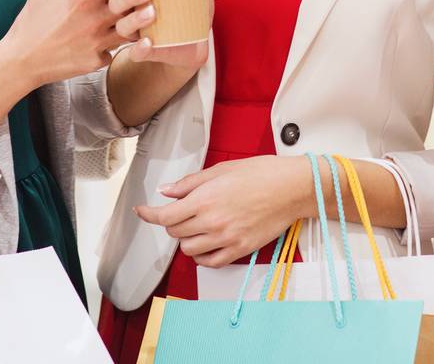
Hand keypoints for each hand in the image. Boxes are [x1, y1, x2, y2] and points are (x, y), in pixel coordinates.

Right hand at [0, 0, 144, 87]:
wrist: (20, 64)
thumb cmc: (28, 27)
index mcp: (79, 2)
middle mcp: (91, 22)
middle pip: (124, 7)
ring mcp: (96, 44)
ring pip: (128, 32)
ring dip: (140, 23)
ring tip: (152, 14)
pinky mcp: (96, 62)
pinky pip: (113, 52)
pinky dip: (118, 47)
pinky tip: (126, 41)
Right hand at [107, 0, 221, 69]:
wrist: (195, 43)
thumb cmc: (190, 8)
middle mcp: (130, 10)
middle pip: (117, 2)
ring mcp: (136, 32)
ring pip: (123, 27)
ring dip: (135, 20)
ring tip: (152, 12)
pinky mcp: (144, 51)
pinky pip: (135, 52)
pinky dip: (140, 49)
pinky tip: (149, 42)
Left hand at [135, 155, 309, 268]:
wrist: (291, 188)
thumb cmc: (261, 173)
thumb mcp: (221, 169)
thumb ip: (190, 184)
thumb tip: (167, 192)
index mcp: (205, 199)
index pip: (165, 215)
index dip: (148, 214)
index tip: (142, 211)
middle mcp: (212, 222)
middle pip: (175, 231)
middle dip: (172, 221)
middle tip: (183, 210)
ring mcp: (225, 239)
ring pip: (188, 249)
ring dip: (187, 238)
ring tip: (198, 225)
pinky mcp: (239, 250)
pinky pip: (209, 262)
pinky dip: (202, 255)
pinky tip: (206, 243)